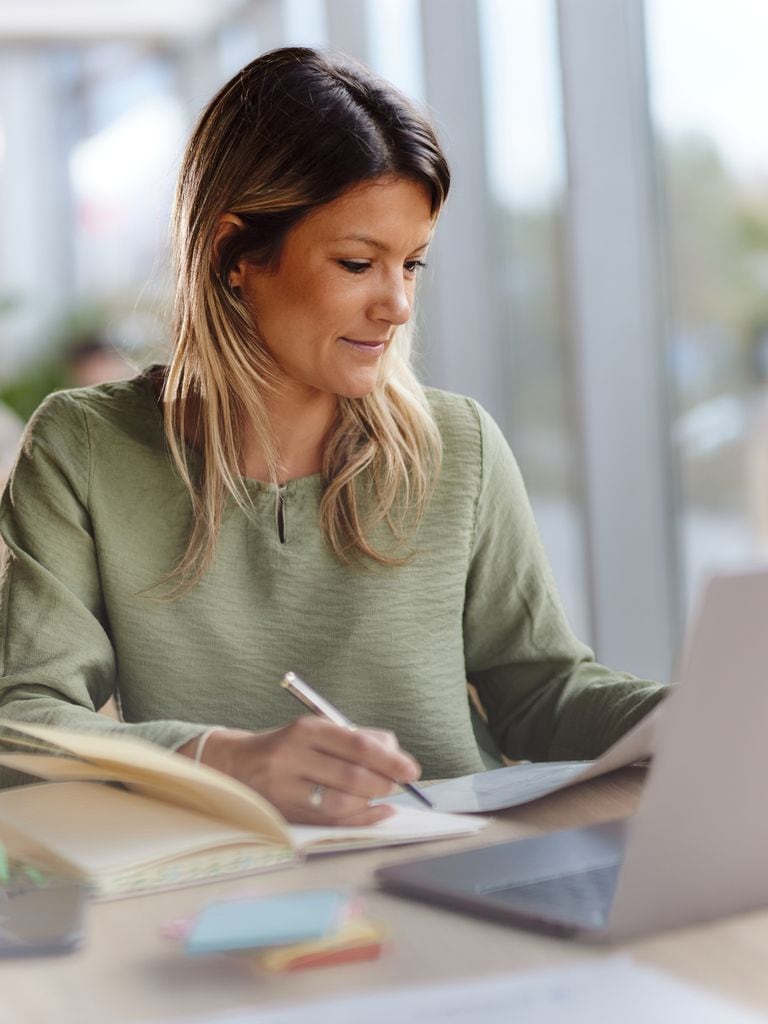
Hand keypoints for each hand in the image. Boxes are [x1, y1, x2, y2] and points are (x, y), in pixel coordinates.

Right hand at [178, 717, 421, 824]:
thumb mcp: (317, 730)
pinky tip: (379, 812)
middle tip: (401, 783)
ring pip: (340, 803)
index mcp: (304, 730)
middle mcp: (292, 758)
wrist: (239, 765)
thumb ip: (357, 739)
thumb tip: (396, 755)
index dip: (390, 759)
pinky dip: (362, 819)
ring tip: (384, 794)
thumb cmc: (290, 745)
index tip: (412, 769)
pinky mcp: (286, 814)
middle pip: (350, 776)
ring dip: (372, 801)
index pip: (356, 745)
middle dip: (384, 782)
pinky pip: (331, 822)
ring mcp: (286, 789)